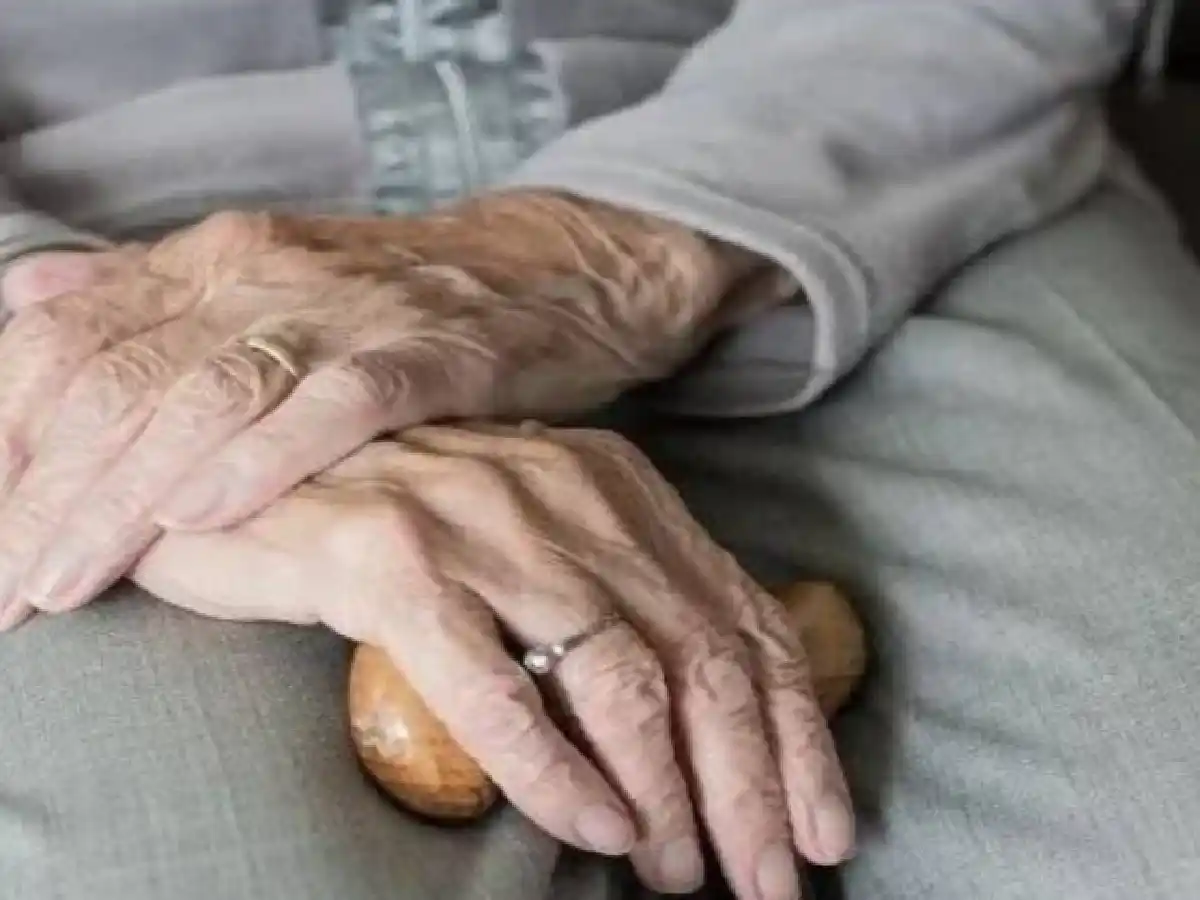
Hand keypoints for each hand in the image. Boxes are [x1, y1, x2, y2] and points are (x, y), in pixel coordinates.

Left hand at [0, 193, 761, 627]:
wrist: (547, 269)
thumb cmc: (396, 301)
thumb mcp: (263, 280)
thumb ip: (146, 295)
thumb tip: (25, 300)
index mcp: (210, 261)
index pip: (68, 345)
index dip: (5, 441)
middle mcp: (263, 274)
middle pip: (119, 383)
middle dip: (45, 495)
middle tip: (6, 592)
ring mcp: (348, 311)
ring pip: (208, 397)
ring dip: (125, 495)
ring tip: (66, 581)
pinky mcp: (430, 351)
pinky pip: (337, 404)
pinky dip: (263, 457)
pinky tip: (198, 514)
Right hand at [130, 422, 854, 898]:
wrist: (242, 470)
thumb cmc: (395, 527)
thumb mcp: (534, 542)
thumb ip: (613, 596)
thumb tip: (701, 714)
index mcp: (614, 486)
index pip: (741, 618)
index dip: (796, 734)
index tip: (821, 828)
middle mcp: (563, 492)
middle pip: (699, 656)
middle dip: (749, 786)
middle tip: (765, 882)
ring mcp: (480, 521)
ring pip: (618, 675)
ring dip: (666, 792)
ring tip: (680, 873)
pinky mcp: (391, 563)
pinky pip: (497, 688)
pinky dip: (555, 771)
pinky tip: (593, 826)